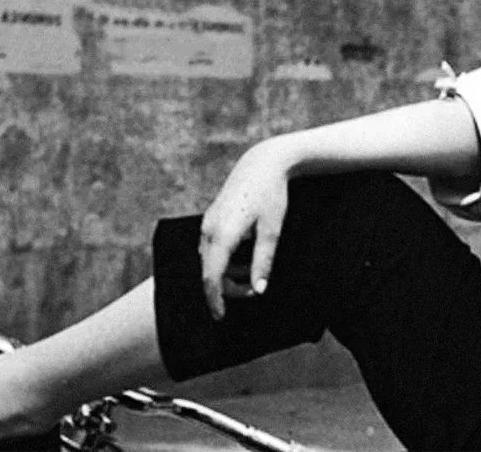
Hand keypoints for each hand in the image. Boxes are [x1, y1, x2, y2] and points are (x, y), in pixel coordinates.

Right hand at [198, 139, 291, 319]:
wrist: (263, 163)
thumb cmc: (271, 195)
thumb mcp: (272, 231)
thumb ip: (263, 262)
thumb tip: (259, 289)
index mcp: (222, 234)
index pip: (212, 277)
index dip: (215, 300)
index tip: (221, 317)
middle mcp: (209, 230)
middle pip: (209, 272)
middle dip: (228, 288)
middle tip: (255, 291)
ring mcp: (207, 223)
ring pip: (210, 261)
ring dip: (228, 274)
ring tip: (254, 270)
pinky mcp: (211, 219)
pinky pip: (212, 249)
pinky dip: (225, 260)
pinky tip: (245, 257)